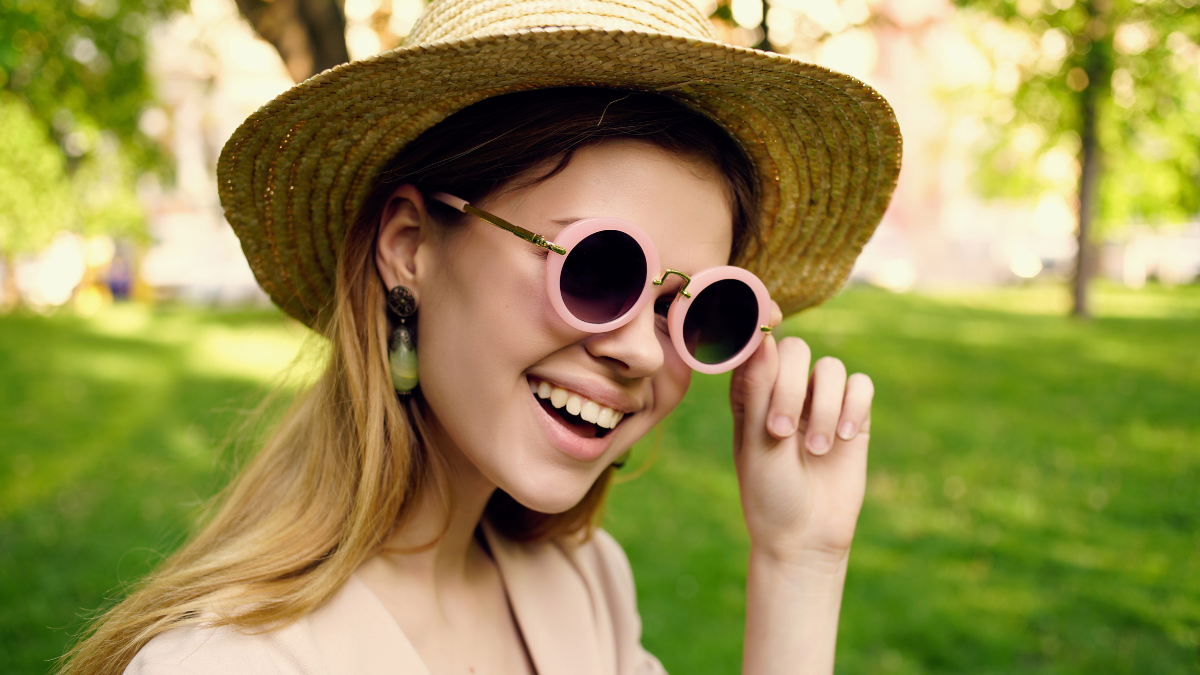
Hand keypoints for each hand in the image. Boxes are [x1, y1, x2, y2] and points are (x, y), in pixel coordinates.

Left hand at [729, 313, 872, 568]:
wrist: (804, 536)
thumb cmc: (768, 492)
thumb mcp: (756, 442)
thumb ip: (758, 389)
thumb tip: (762, 336)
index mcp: (750, 390)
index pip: (758, 347)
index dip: (762, 357)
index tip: (762, 382)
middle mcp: (785, 388)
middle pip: (796, 350)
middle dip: (791, 388)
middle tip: (781, 431)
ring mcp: (820, 401)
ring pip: (831, 367)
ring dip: (825, 408)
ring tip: (816, 450)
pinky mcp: (853, 416)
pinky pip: (861, 385)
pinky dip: (854, 407)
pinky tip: (844, 438)